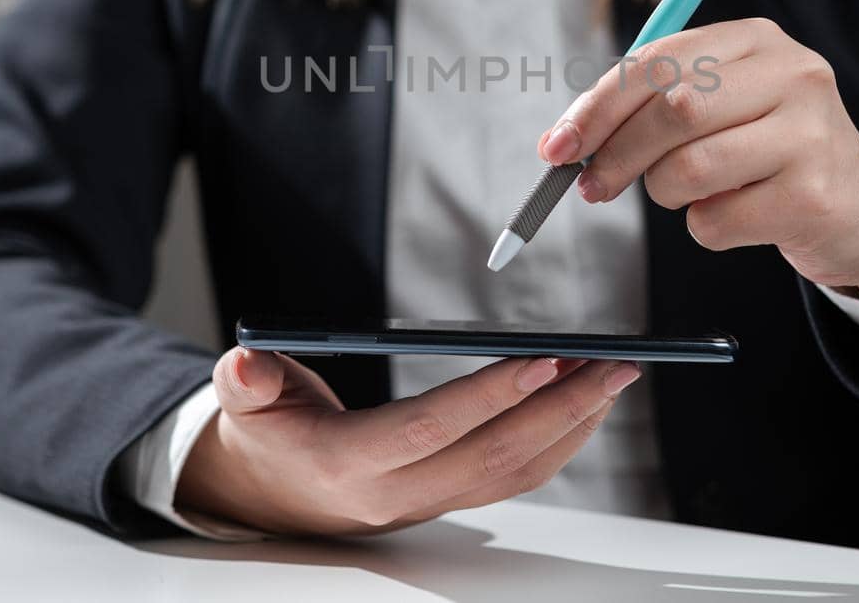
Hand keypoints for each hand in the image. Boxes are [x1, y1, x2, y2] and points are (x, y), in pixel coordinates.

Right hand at [176, 347, 639, 535]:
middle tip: (612, 361)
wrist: (271, 495)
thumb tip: (243, 363)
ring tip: (615, 374)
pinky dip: (561, 440)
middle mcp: (398, 492)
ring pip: (517, 471)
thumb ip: (245, 383)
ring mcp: (430, 500)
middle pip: (495, 455)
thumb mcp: (243, 405)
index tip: (542, 357)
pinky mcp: (450, 495)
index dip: (488, 395)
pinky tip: (586, 402)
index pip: (431, 428)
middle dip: (561, 408)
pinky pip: (517, 475)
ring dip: (574, 424)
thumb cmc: (265, 434)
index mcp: (348, 464)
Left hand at [539, 17, 858, 303]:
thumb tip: (567, 139)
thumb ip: (653, 104)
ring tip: (686, 194)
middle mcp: (793, 75)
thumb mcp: (723, 105)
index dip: (598, 106)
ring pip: (689, 169)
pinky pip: (716, 220)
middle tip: (590, 186)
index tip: (558, 146)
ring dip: (664, 193)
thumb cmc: (769, 151)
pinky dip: (704, 227)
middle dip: (617, 153)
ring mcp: (811, 134)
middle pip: (673, 110)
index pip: (659, 61)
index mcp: (758, 40)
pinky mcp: (814, 196)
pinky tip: (734, 216)